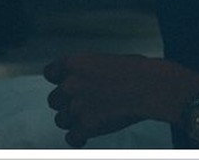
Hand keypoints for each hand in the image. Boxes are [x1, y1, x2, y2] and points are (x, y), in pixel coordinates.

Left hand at [44, 53, 159, 147]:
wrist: (149, 87)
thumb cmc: (135, 71)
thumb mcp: (102, 60)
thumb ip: (85, 71)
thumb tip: (83, 80)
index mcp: (72, 63)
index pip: (50, 73)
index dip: (58, 81)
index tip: (65, 85)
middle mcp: (69, 84)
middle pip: (54, 100)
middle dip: (67, 103)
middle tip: (83, 104)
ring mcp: (76, 106)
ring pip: (61, 120)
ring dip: (72, 121)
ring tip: (87, 119)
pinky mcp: (85, 126)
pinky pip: (71, 138)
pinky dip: (78, 139)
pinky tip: (84, 137)